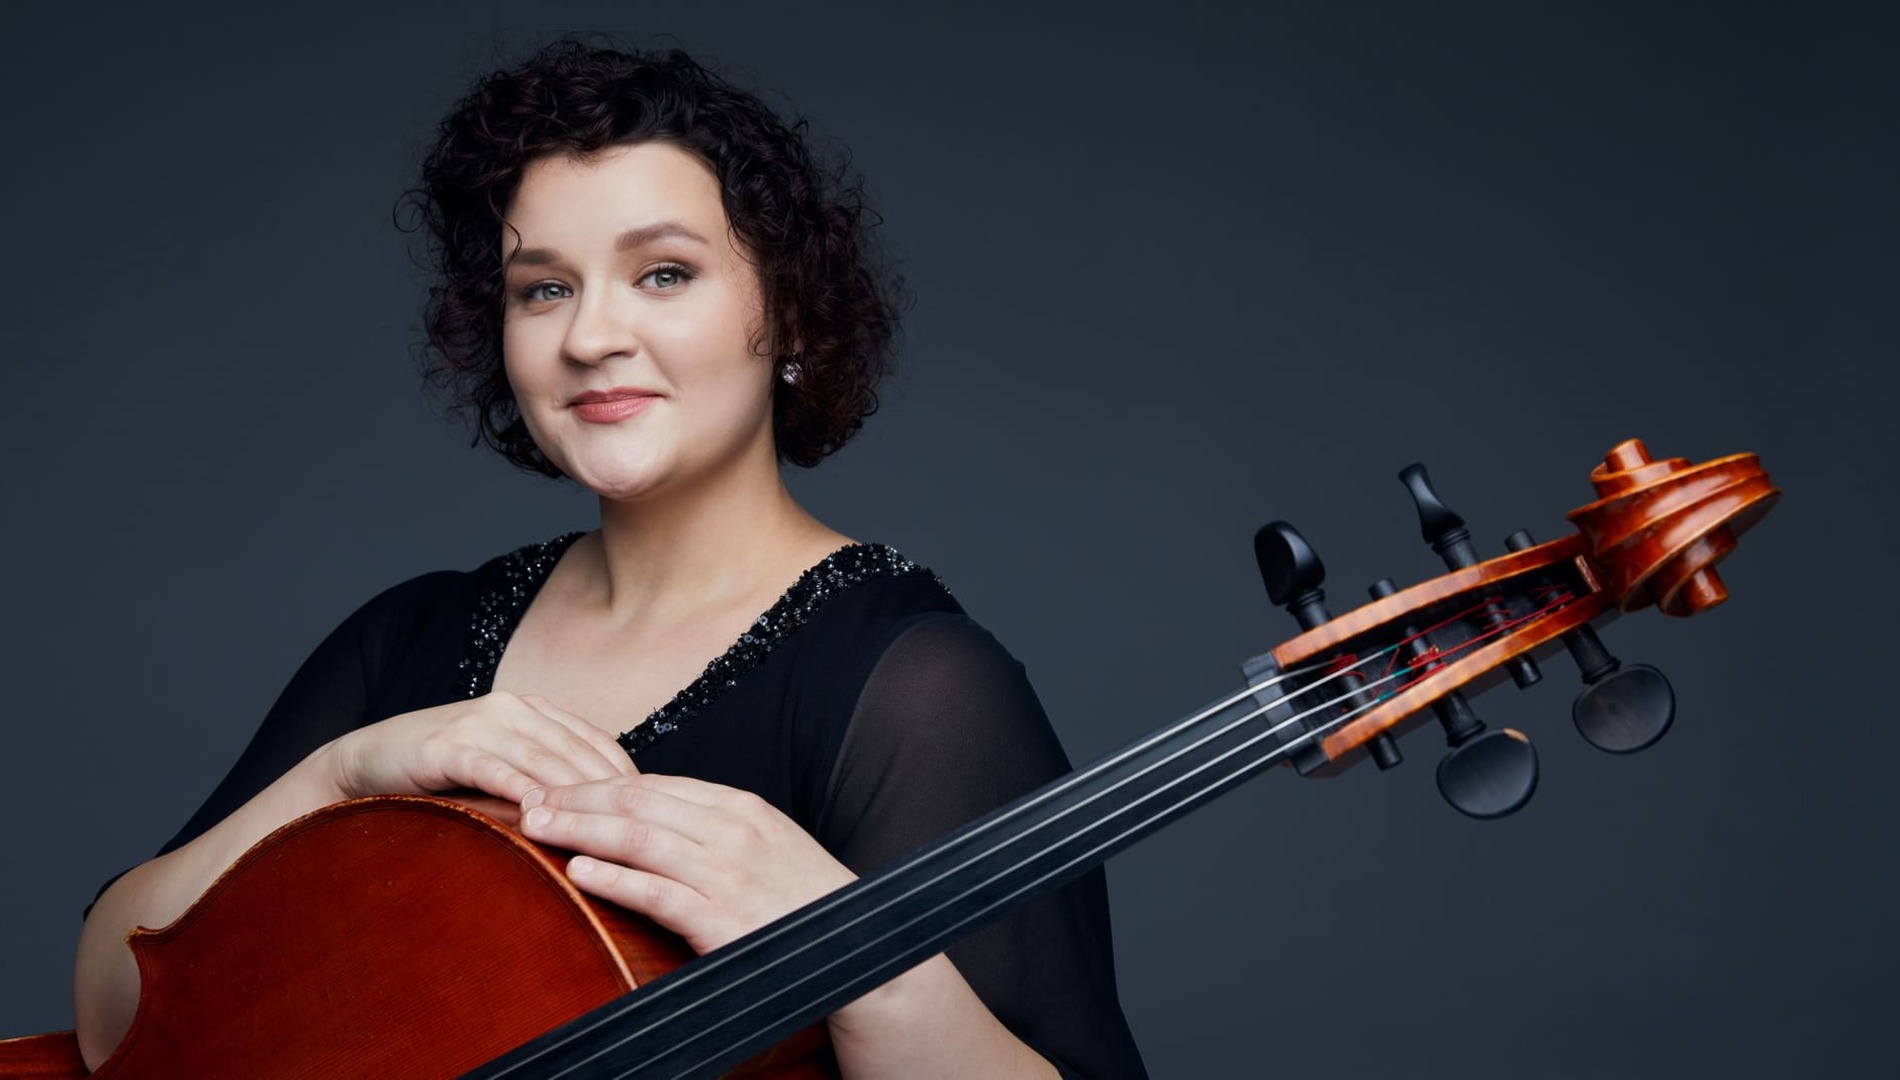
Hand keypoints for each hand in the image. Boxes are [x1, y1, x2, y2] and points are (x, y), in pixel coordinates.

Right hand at [322, 691, 634, 803]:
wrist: (365, 763)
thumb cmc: (440, 777)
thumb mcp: (502, 771)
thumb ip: (545, 781)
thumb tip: (601, 821)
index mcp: (534, 711)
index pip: (596, 744)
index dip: (628, 779)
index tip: (657, 814)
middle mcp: (514, 709)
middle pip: (577, 752)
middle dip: (613, 791)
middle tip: (644, 830)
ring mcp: (481, 722)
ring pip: (543, 760)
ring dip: (575, 795)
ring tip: (605, 830)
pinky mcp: (449, 743)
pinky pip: (495, 768)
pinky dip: (522, 791)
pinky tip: (542, 816)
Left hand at [518, 773, 856, 954]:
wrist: (858, 946)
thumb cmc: (803, 901)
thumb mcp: (765, 845)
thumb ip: (713, 829)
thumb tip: (652, 819)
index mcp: (740, 808)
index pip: (653, 785)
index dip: (596, 782)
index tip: (554, 784)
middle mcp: (732, 831)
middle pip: (636, 803)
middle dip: (575, 798)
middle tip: (526, 798)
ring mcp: (728, 874)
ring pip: (638, 839)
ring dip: (580, 829)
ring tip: (536, 827)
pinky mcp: (722, 919)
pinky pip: (657, 893)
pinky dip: (614, 879)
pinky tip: (578, 872)